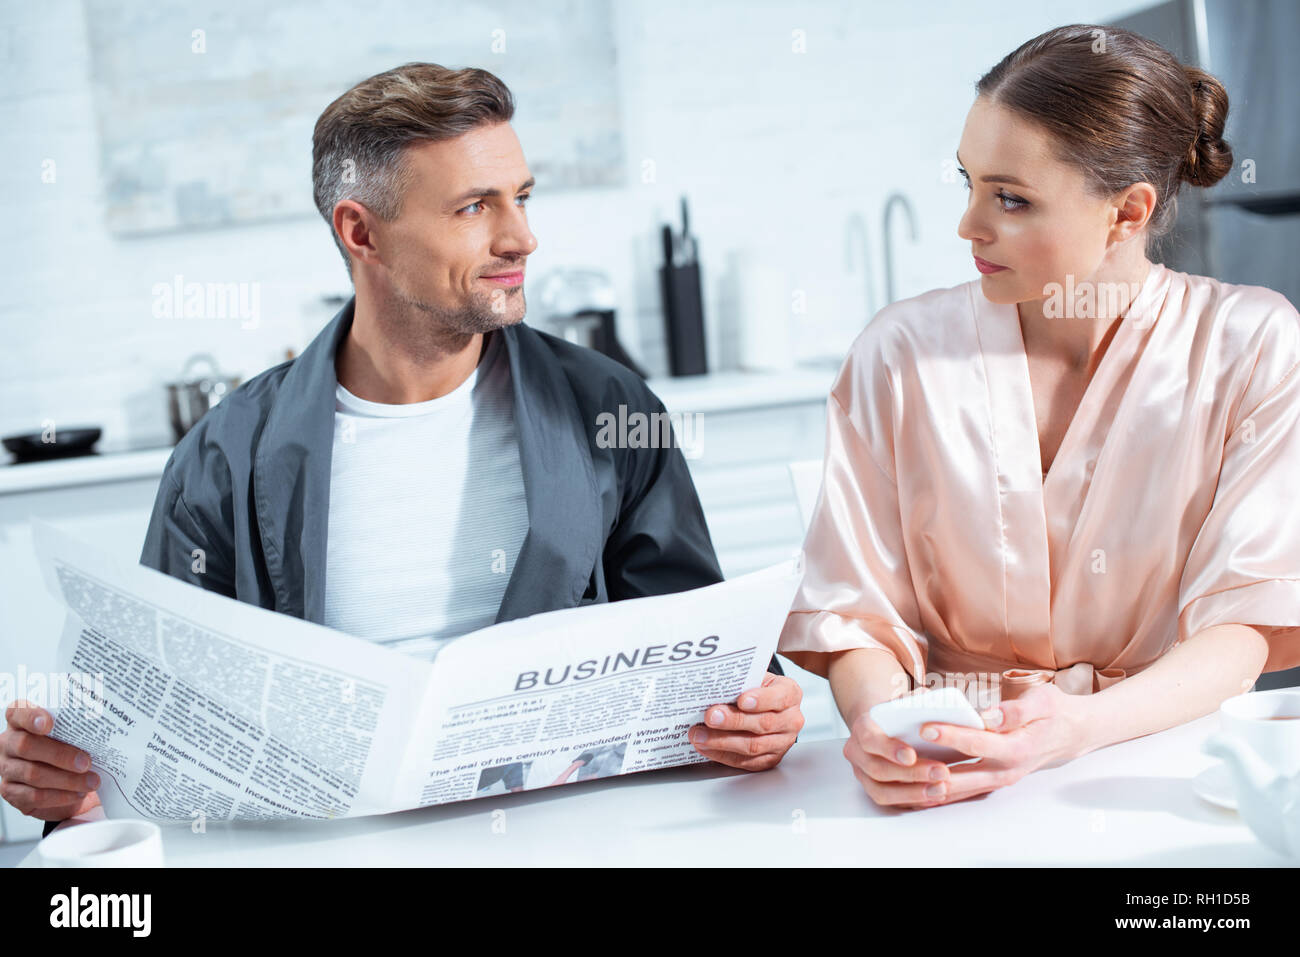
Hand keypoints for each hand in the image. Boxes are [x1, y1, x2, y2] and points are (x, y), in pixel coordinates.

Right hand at [0, 700, 101, 821]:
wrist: (66, 783)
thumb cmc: (71, 750)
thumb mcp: (73, 735)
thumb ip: (77, 728)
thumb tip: (102, 726)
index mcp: (20, 721)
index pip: (17, 711)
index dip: (30, 716)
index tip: (48, 723)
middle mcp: (8, 742)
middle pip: (25, 745)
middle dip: (60, 755)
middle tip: (86, 762)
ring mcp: (7, 768)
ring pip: (32, 773)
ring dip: (66, 780)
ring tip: (91, 782)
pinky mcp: (11, 791)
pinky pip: (33, 795)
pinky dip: (60, 796)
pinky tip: (77, 793)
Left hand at [689, 673, 803, 770]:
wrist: (766, 708)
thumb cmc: (757, 690)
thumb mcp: (755, 678)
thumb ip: (741, 681)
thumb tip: (712, 683)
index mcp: (789, 694)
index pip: (779, 697)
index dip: (761, 699)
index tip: (741, 700)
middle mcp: (790, 720)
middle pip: (763, 723)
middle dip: (733, 721)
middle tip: (710, 717)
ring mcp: (782, 743)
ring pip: (753, 746)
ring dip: (722, 741)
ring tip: (700, 735)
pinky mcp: (769, 760)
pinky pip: (745, 761)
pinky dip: (722, 755)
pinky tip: (706, 747)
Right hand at [843, 710, 957, 809]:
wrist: (881, 728)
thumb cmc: (895, 716)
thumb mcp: (903, 702)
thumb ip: (914, 700)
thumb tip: (930, 699)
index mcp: (862, 728)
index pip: (870, 739)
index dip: (889, 749)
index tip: (912, 755)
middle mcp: (857, 753)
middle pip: (878, 769)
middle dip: (911, 774)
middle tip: (941, 772)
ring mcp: (862, 774)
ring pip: (881, 791)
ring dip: (913, 793)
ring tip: (941, 789)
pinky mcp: (872, 789)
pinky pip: (890, 802)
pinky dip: (912, 802)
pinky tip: (933, 797)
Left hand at [908, 683, 1093, 806]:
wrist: (1073, 733)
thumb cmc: (1054, 712)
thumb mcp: (1043, 701)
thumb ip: (1017, 710)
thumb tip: (990, 716)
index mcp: (1018, 747)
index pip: (978, 743)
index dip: (951, 735)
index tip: (926, 727)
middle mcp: (1008, 769)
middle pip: (963, 773)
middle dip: (931, 767)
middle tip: (903, 757)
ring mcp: (1001, 779)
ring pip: (961, 788)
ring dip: (933, 785)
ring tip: (902, 778)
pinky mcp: (994, 781)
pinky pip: (965, 790)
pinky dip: (943, 790)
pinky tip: (918, 786)